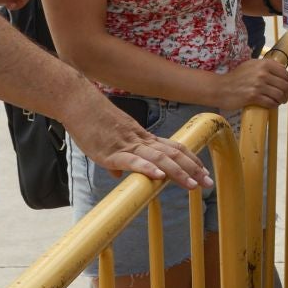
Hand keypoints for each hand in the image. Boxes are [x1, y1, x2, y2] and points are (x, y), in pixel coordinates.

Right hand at [64, 94, 213, 190]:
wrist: (78, 103)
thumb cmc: (91, 121)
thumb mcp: (109, 141)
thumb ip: (118, 158)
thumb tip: (117, 175)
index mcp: (142, 138)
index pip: (174, 148)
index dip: (191, 159)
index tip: (204, 172)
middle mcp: (140, 141)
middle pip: (173, 155)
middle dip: (193, 169)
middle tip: (208, 183)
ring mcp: (127, 145)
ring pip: (159, 159)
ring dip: (177, 172)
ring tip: (192, 185)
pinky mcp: (111, 152)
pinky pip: (132, 161)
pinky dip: (147, 169)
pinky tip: (159, 177)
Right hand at [213, 57, 287, 110]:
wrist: (221, 88)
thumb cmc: (236, 77)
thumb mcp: (251, 65)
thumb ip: (265, 65)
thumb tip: (281, 69)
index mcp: (264, 64)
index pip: (284, 73)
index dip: (287, 81)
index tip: (284, 86)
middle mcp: (262, 73)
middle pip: (284, 85)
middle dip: (286, 92)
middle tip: (284, 96)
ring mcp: (258, 85)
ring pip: (279, 94)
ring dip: (281, 100)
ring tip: (279, 101)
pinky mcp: (253, 96)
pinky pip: (271, 103)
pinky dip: (273, 105)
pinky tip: (272, 105)